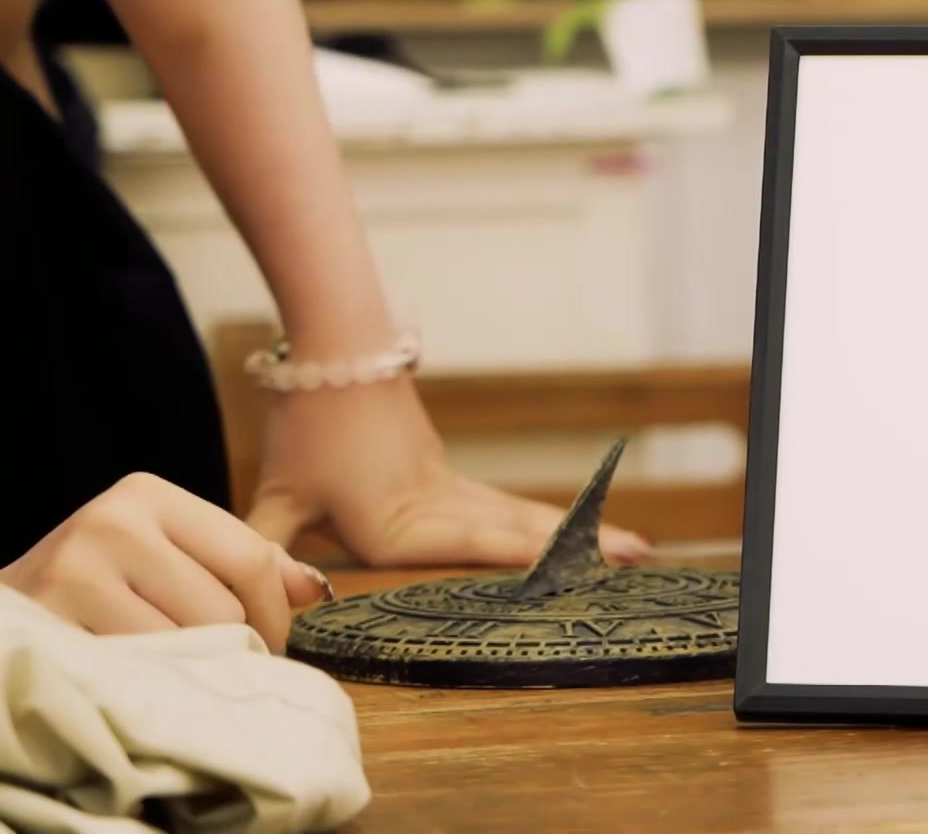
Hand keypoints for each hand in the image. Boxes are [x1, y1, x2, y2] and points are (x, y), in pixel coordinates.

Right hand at [0, 472, 330, 652]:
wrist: (9, 610)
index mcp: (148, 494)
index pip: (251, 558)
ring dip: (193, 668)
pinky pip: (140, 666)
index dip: (274, 614)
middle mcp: (113, 520)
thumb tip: (312, 588)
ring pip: (186, 641)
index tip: (274, 644)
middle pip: (224, 606)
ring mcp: (78, 567)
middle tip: (223, 666)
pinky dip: (152, 682)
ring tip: (174, 667)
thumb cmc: (94, 585)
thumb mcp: (165, 553)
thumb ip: (240, 562)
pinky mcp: (54, 616)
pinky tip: (140, 677)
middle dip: (235, 647)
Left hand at [243, 378, 651, 567]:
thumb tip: (265, 598)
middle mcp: (437, 507)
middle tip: (638, 556)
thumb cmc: (307, 423)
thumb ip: (269, 550)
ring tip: (630, 547)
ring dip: (574, 533)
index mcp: (399, 523)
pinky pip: (505, 506)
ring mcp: (450, 489)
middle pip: (519, 529)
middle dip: (578, 547)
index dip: (527, 559)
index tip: (576, 568)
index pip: (471, 546)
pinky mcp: (447, 477)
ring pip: (521, 516)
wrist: (339, 352)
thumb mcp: (278, 497)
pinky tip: (566, 534)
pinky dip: (543, 523)